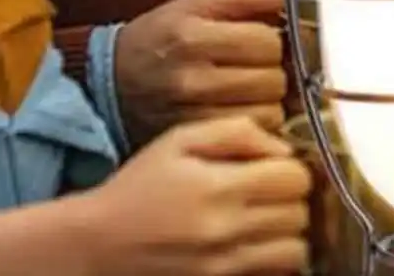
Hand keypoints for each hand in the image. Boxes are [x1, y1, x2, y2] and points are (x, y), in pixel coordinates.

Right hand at [73, 115, 310, 275]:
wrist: (93, 245)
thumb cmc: (138, 186)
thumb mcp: (179, 141)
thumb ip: (237, 133)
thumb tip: (284, 149)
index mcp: (216, 188)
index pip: (295, 178)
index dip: (290, 168)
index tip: (272, 169)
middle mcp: (224, 231)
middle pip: (300, 213)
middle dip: (290, 200)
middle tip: (267, 195)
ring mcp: (222, 267)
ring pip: (295, 250)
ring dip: (288, 234)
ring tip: (265, 222)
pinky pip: (274, 274)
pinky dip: (275, 260)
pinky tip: (256, 246)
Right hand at [115, 0, 289, 147]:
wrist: (112, 83)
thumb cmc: (161, 39)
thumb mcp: (198, 4)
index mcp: (192, 38)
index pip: (268, 43)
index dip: (275, 39)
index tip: (266, 40)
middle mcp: (190, 80)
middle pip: (274, 80)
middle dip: (276, 71)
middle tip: (260, 66)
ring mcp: (193, 116)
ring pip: (270, 113)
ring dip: (271, 101)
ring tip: (252, 89)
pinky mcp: (198, 142)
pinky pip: (252, 135)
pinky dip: (258, 124)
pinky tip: (243, 109)